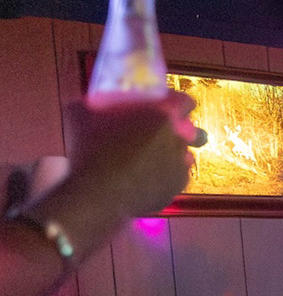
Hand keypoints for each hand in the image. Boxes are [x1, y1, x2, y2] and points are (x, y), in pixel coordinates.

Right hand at [64, 91, 196, 218]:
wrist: (97, 194)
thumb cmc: (90, 149)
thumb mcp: (80, 114)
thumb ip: (90, 104)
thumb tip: (88, 103)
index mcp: (162, 115)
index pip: (185, 102)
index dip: (177, 102)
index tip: (166, 105)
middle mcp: (178, 139)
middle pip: (188, 130)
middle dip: (176, 130)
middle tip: (154, 133)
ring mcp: (180, 164)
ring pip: (183, 153)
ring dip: (171, 152)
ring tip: (150, 157)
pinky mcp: (177, 186)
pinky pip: (177, 175)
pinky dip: (166, 174)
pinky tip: (148, 175)